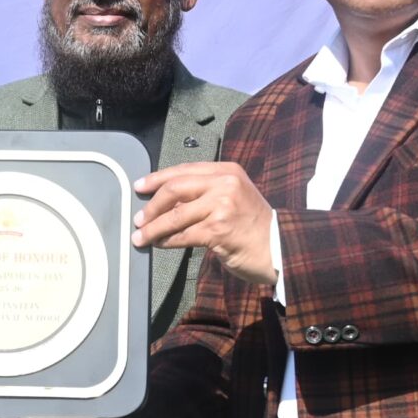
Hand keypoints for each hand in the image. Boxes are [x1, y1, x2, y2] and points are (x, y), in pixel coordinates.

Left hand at [133, 163, 276, 287]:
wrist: (279, 247)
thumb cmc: (253, 226)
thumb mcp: (231, 198)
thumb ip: (203, 195)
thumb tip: (164, 202)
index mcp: (227, 170)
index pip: (183, 170)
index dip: (157, 178)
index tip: (140, 187)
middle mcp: (224, 183)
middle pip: (174, 188)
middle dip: (151, 205)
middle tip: (138, 219)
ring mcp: (222, 205)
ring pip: (175, 215)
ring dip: (153, 228)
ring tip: (141, 236)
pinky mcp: (218, 229)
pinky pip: (183, 235)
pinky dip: (166, 241)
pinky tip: (158, 244)